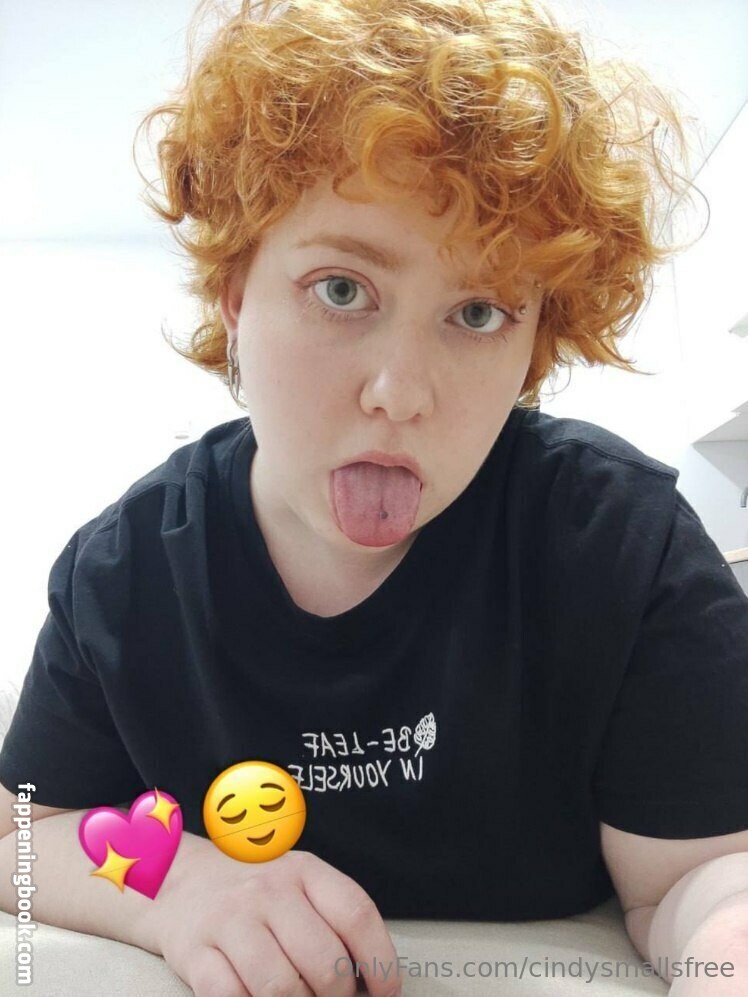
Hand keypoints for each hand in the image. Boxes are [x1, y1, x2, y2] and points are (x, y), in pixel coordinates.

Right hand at [150, 844, 401, 996]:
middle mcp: (268, 891)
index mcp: (304, 871)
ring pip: (280, 988)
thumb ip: (334, 919)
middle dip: (339, 996)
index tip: (387, 990)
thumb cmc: (257, 890)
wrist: (182, 879)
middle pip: (324, 962)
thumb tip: (373, 979)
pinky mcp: (195, 952)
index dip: (381, 960)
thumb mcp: (300, 883)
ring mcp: (230, 921)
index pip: (356, 913)